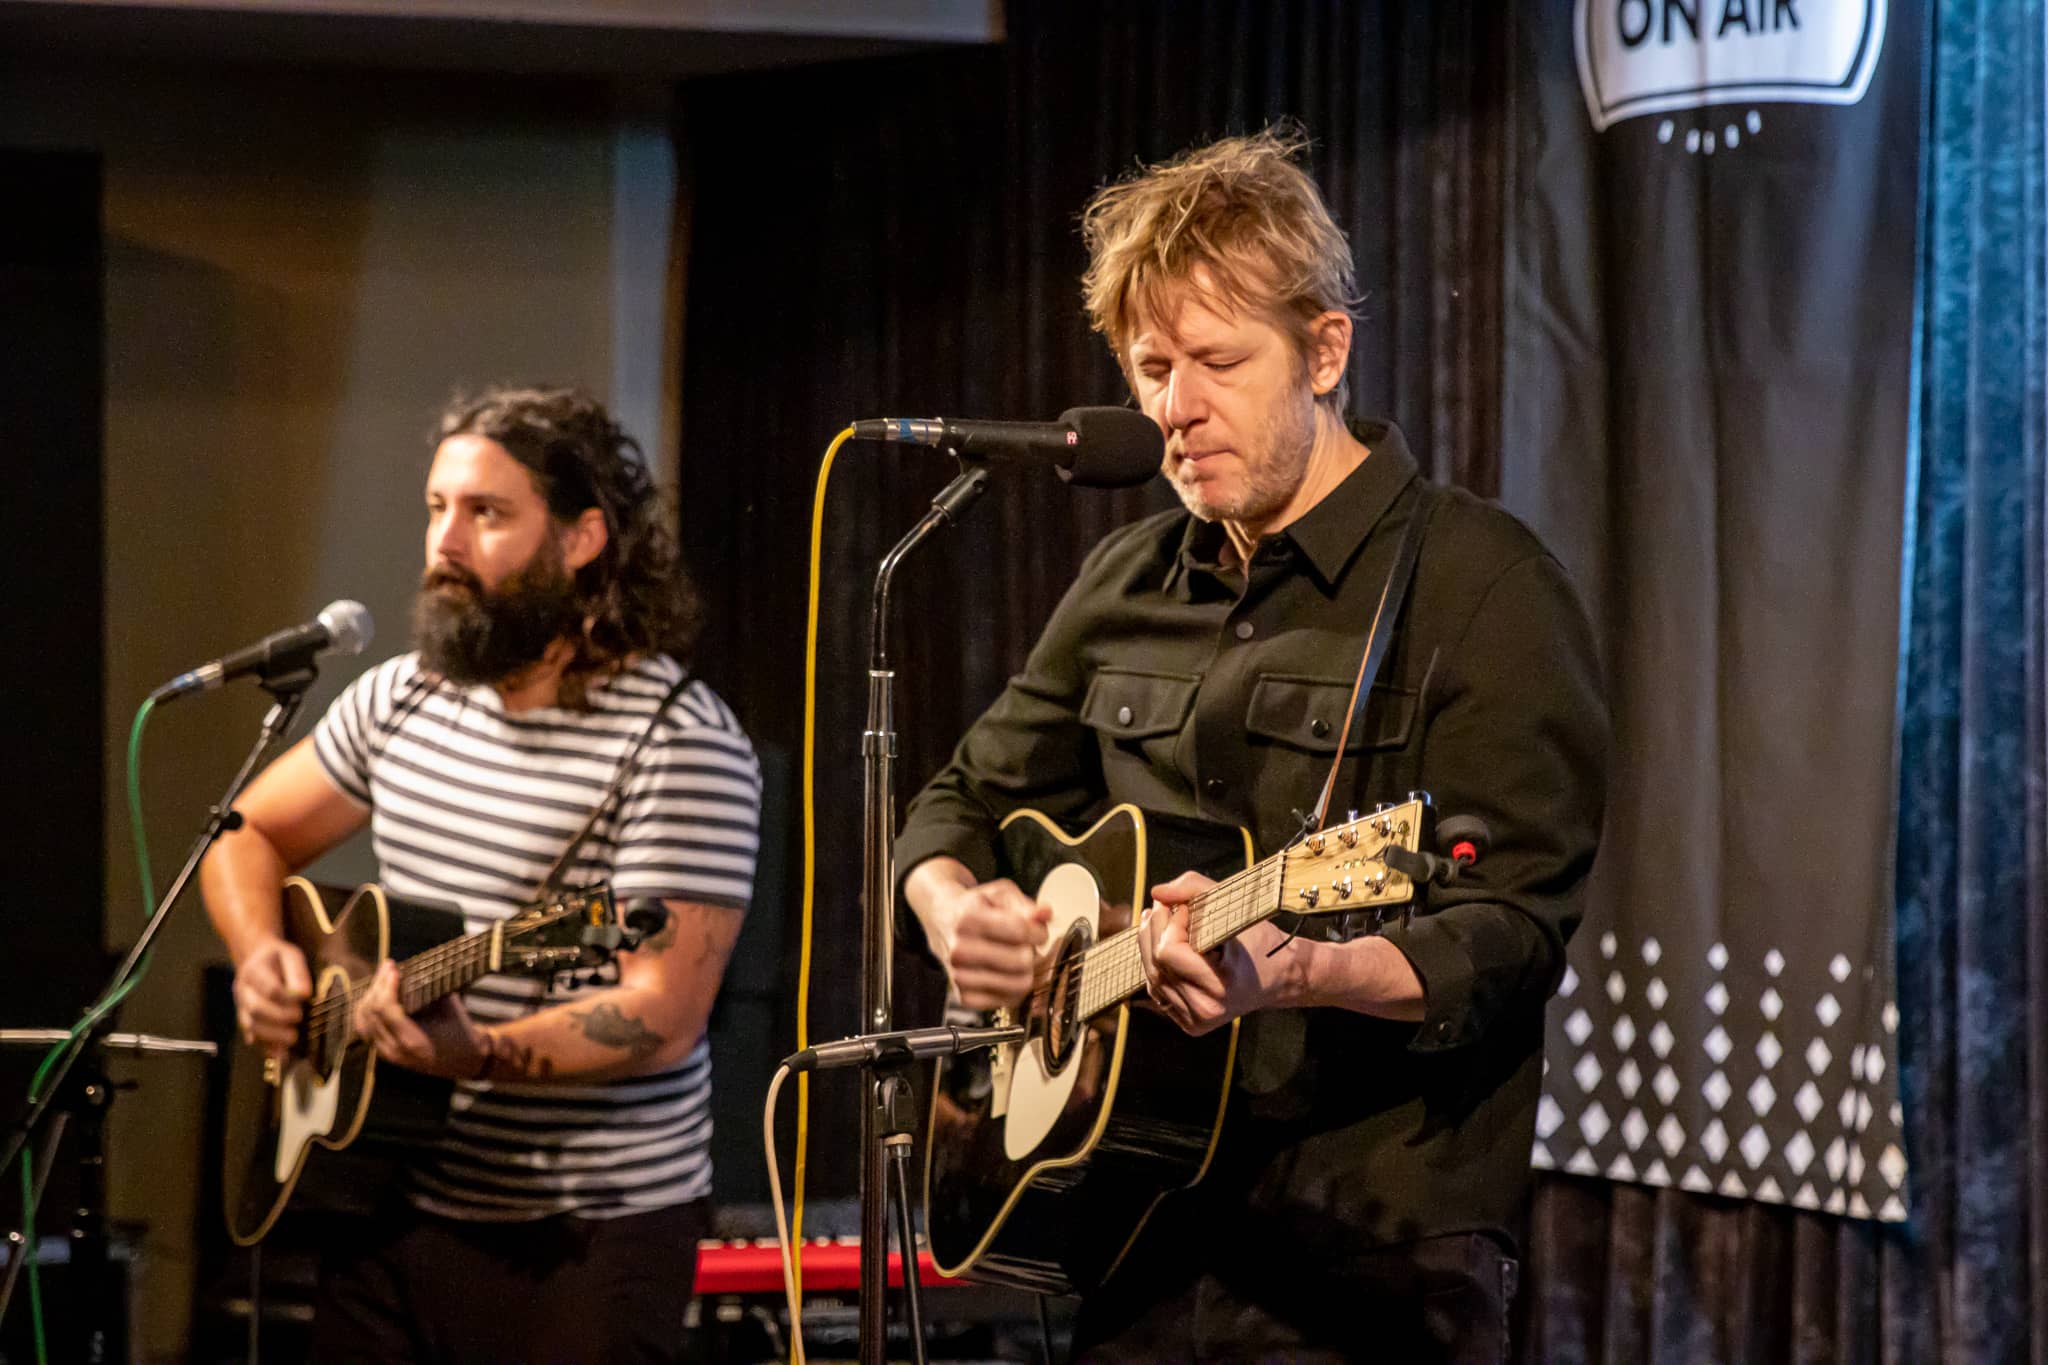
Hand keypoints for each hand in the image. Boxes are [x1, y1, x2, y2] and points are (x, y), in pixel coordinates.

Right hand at [233, 937, 311, 1059]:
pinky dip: (264, 1047)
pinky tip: (279, 1054)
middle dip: (278, 1018)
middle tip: (298, 1019)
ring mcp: (240, 1006)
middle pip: (256, 1009)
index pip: (268, 988)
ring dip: (271, 1036)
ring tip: (292, 1038)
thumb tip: (303, 994)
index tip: (302, 1000)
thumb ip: (297, 972)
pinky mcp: (243, 1019)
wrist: (254, 958)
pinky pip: (250, 1035)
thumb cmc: (277, 958)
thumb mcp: (290, 954)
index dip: (285, 998)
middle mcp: (243, 990)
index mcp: (254, 971)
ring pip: (250, 1025)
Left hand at [351, 960, 492, 1078]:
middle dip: (377, 985)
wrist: (465, 1059)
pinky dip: (367, 1009)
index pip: (385, 1009)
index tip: (394, 969)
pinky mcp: (384, 1052)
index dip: (386, 986)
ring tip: (381, 978)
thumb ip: (426, 990)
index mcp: (413, 1040)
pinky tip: (375, 994)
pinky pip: (365, 1029)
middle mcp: (395, 1050)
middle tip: (388, 966)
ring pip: (363, 1020)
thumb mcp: (448, 1008)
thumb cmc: (460, 1029)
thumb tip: (410, 968)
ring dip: (370, 995)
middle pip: (371, 1012)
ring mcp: (387, 1054)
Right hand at [938, 878, 1050, 1010]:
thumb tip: (1045, 913)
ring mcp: (959, 976)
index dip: (1038, 931)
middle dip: (1031, 951)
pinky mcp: (964, 997)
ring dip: (1025, 971)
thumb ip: (1026, 905)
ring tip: (1015, 958)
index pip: (1020, 931)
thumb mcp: (1000, 895)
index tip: (1036, 931)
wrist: (942, 922)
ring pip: (1019, 984)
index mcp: (968, 919)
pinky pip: (1009, 1001)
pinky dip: (1014, 988)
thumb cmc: (976, 907)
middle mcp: (959, 950)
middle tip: (1022, 945)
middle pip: (1022, 960)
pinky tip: (1006, 973)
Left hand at [1137, 871, 1307, 1035]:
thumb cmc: (1260, 941)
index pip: (1168, 952)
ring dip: (1150, 945)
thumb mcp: (1236, 906)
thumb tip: (1157, 892)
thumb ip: (1193, 888)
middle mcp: (1206, 1009)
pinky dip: (1156, 965)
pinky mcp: (1189, 1023)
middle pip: (1155, 963)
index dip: (1169, 923)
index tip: (1184, 908)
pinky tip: (1163, 945)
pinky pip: (1157, 990)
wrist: (1280, 977)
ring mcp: (1196, 1021)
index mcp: (1220, 986)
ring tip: (1158, 920)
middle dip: (1155, 928)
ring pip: (1152, 977)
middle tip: (1164, 906)